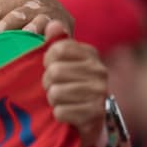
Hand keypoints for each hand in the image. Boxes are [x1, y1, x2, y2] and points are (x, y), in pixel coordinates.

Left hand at [0, 0, 73, 36]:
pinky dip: (53, 36)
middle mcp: (34, 3)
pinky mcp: (65, 27)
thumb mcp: (6, 13)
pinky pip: (59, 32)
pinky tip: (46, 42)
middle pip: (17, 12)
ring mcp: (51, 14)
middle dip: (3, 24)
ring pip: (39, 20)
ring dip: (30, 28)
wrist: (58, 16)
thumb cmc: (24, 19)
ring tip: (22, 36)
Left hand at [41, 20, 108, 146]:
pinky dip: (58, 115)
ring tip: (60, 102)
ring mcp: (99, 93)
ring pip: (56, 92)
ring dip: (52, 101)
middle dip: (47, 83)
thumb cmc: (70, 87)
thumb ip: (56, 43)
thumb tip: (52, 24)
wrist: (88, 122)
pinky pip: (61, 112)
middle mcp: (99, 71)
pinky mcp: (95, 114)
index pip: (57, 49)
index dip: (46, 60)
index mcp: (90, 54)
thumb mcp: (63, 63)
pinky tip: (66, 114)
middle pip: (54, 71)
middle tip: (53, 89)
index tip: (50, 68)